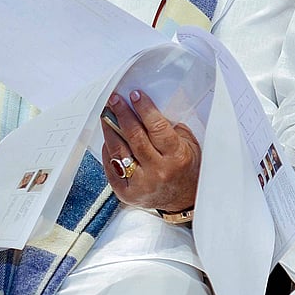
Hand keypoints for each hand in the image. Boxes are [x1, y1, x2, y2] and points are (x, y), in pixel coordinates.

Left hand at [100, 90, 200, 213]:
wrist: (183, 199)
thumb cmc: (186, 168)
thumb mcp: (188, 145)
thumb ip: (171, 128)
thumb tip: (147, 109)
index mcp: (176, 156)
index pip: (157, 128)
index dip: (144, 109)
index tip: (135, 95)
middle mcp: (158, 171)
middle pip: (135, 137)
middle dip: (123, 114)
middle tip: (115, 100)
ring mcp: (141, 183)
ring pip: (119, 151)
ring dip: (110, 130)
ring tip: (106, 115)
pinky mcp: (127, 193)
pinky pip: (111, 168)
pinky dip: (108, 151)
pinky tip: (108, 138)